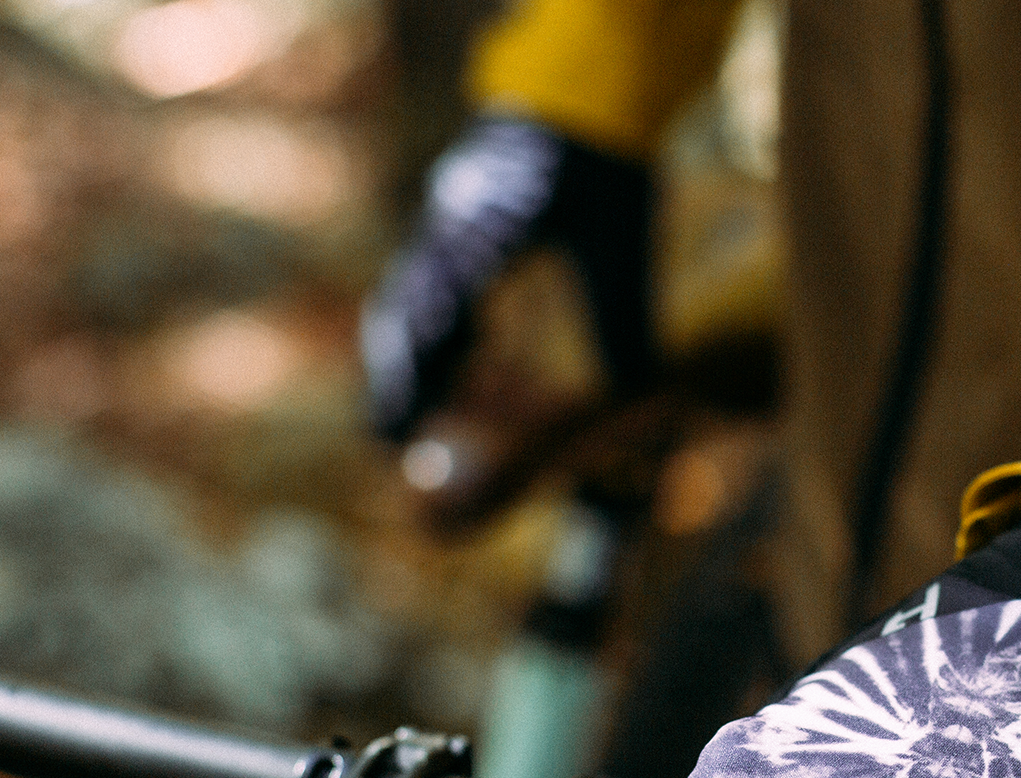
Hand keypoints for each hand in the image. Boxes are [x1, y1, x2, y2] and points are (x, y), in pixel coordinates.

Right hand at [361, 118, 653, 442]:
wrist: (584, 93)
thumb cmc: (604, 168)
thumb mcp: (620, 248)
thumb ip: (623, 320)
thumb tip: (633, 395)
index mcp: (482, 236)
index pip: (434, 324)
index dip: (415, 384)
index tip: (401, 434)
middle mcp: (451, 227)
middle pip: (404, 315)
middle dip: (395, 381)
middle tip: (388, 441)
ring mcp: (449, 220)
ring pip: (411, 298)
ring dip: (409, 358)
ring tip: (410, 416)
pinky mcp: (459, 218)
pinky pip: (431, 279)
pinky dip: (433, 326)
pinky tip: (456, 361)